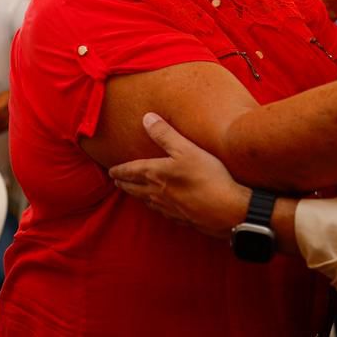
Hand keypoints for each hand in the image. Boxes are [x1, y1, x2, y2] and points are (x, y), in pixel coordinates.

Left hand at [108, 113, 250, 238]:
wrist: (226, 209)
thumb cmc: (207, 176)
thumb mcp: (186, 148)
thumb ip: (165, 134)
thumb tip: (146, 118)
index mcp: (156, 175)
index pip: (131, 171)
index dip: (120, 171)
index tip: (111, 172)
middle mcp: (158, 193)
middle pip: (135, 189)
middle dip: (124, 184)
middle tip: (117, 182)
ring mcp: (169, 208)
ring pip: (147, 202)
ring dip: (138, 196)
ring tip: (135, 193)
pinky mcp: (182, 218)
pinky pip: (162, 212)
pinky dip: (156, 207)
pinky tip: (161, 207)